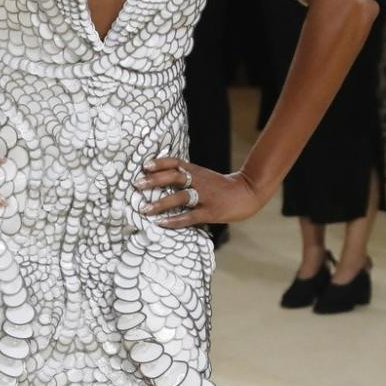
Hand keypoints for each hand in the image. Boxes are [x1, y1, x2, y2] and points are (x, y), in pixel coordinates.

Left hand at [135, 155, 264, 229]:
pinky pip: (190, 216)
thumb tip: (165, 176)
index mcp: (197, 172)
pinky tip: (162, 223)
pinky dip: (175, 220)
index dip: (160, 163)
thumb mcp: (205, 176)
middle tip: (137, 184)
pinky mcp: (210, 211)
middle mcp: (199, 181)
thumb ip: (188, 175)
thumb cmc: (223, 186)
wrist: (248, 192)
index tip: (145, 165)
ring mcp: (205, 196)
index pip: (176, 163)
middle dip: (154, 180)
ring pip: (180, 196)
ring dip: (160, 203)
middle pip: (174, 176)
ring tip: (144, 208)